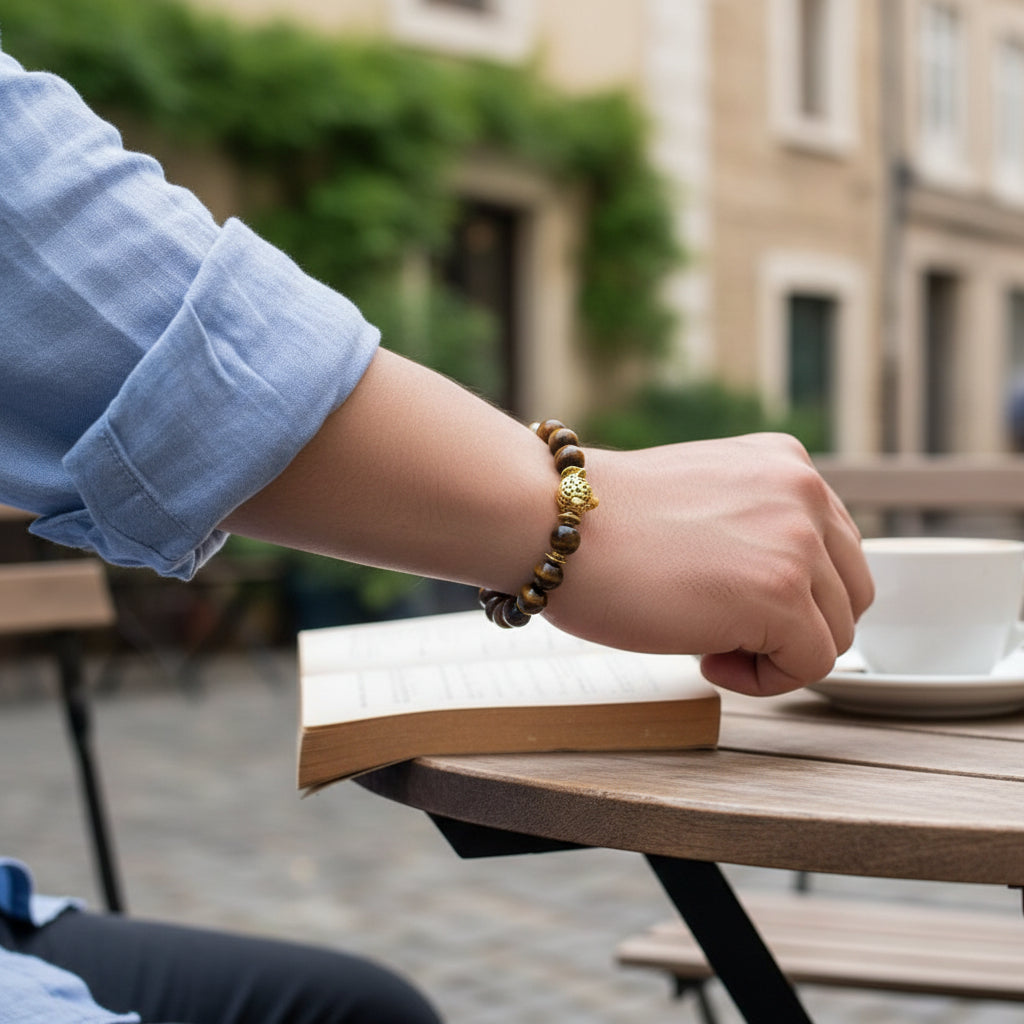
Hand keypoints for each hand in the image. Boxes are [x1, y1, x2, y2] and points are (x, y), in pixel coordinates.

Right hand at [545, 433, 873, 695]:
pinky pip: (812, 665)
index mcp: (786, 462)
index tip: (729, 600)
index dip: (791, 593)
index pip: (835, 550)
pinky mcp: (782, 594)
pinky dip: (765, 679)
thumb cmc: (602, 522)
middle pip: (848, 593)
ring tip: (709, 643)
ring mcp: (799, 541)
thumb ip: (754, 526)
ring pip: (835, 633)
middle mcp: (805, 492)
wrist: (552, 521)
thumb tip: (780, 591)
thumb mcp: (704, 499)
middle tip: (725, 630)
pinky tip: (706, 659)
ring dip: (777, 653)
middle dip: (795, 625)